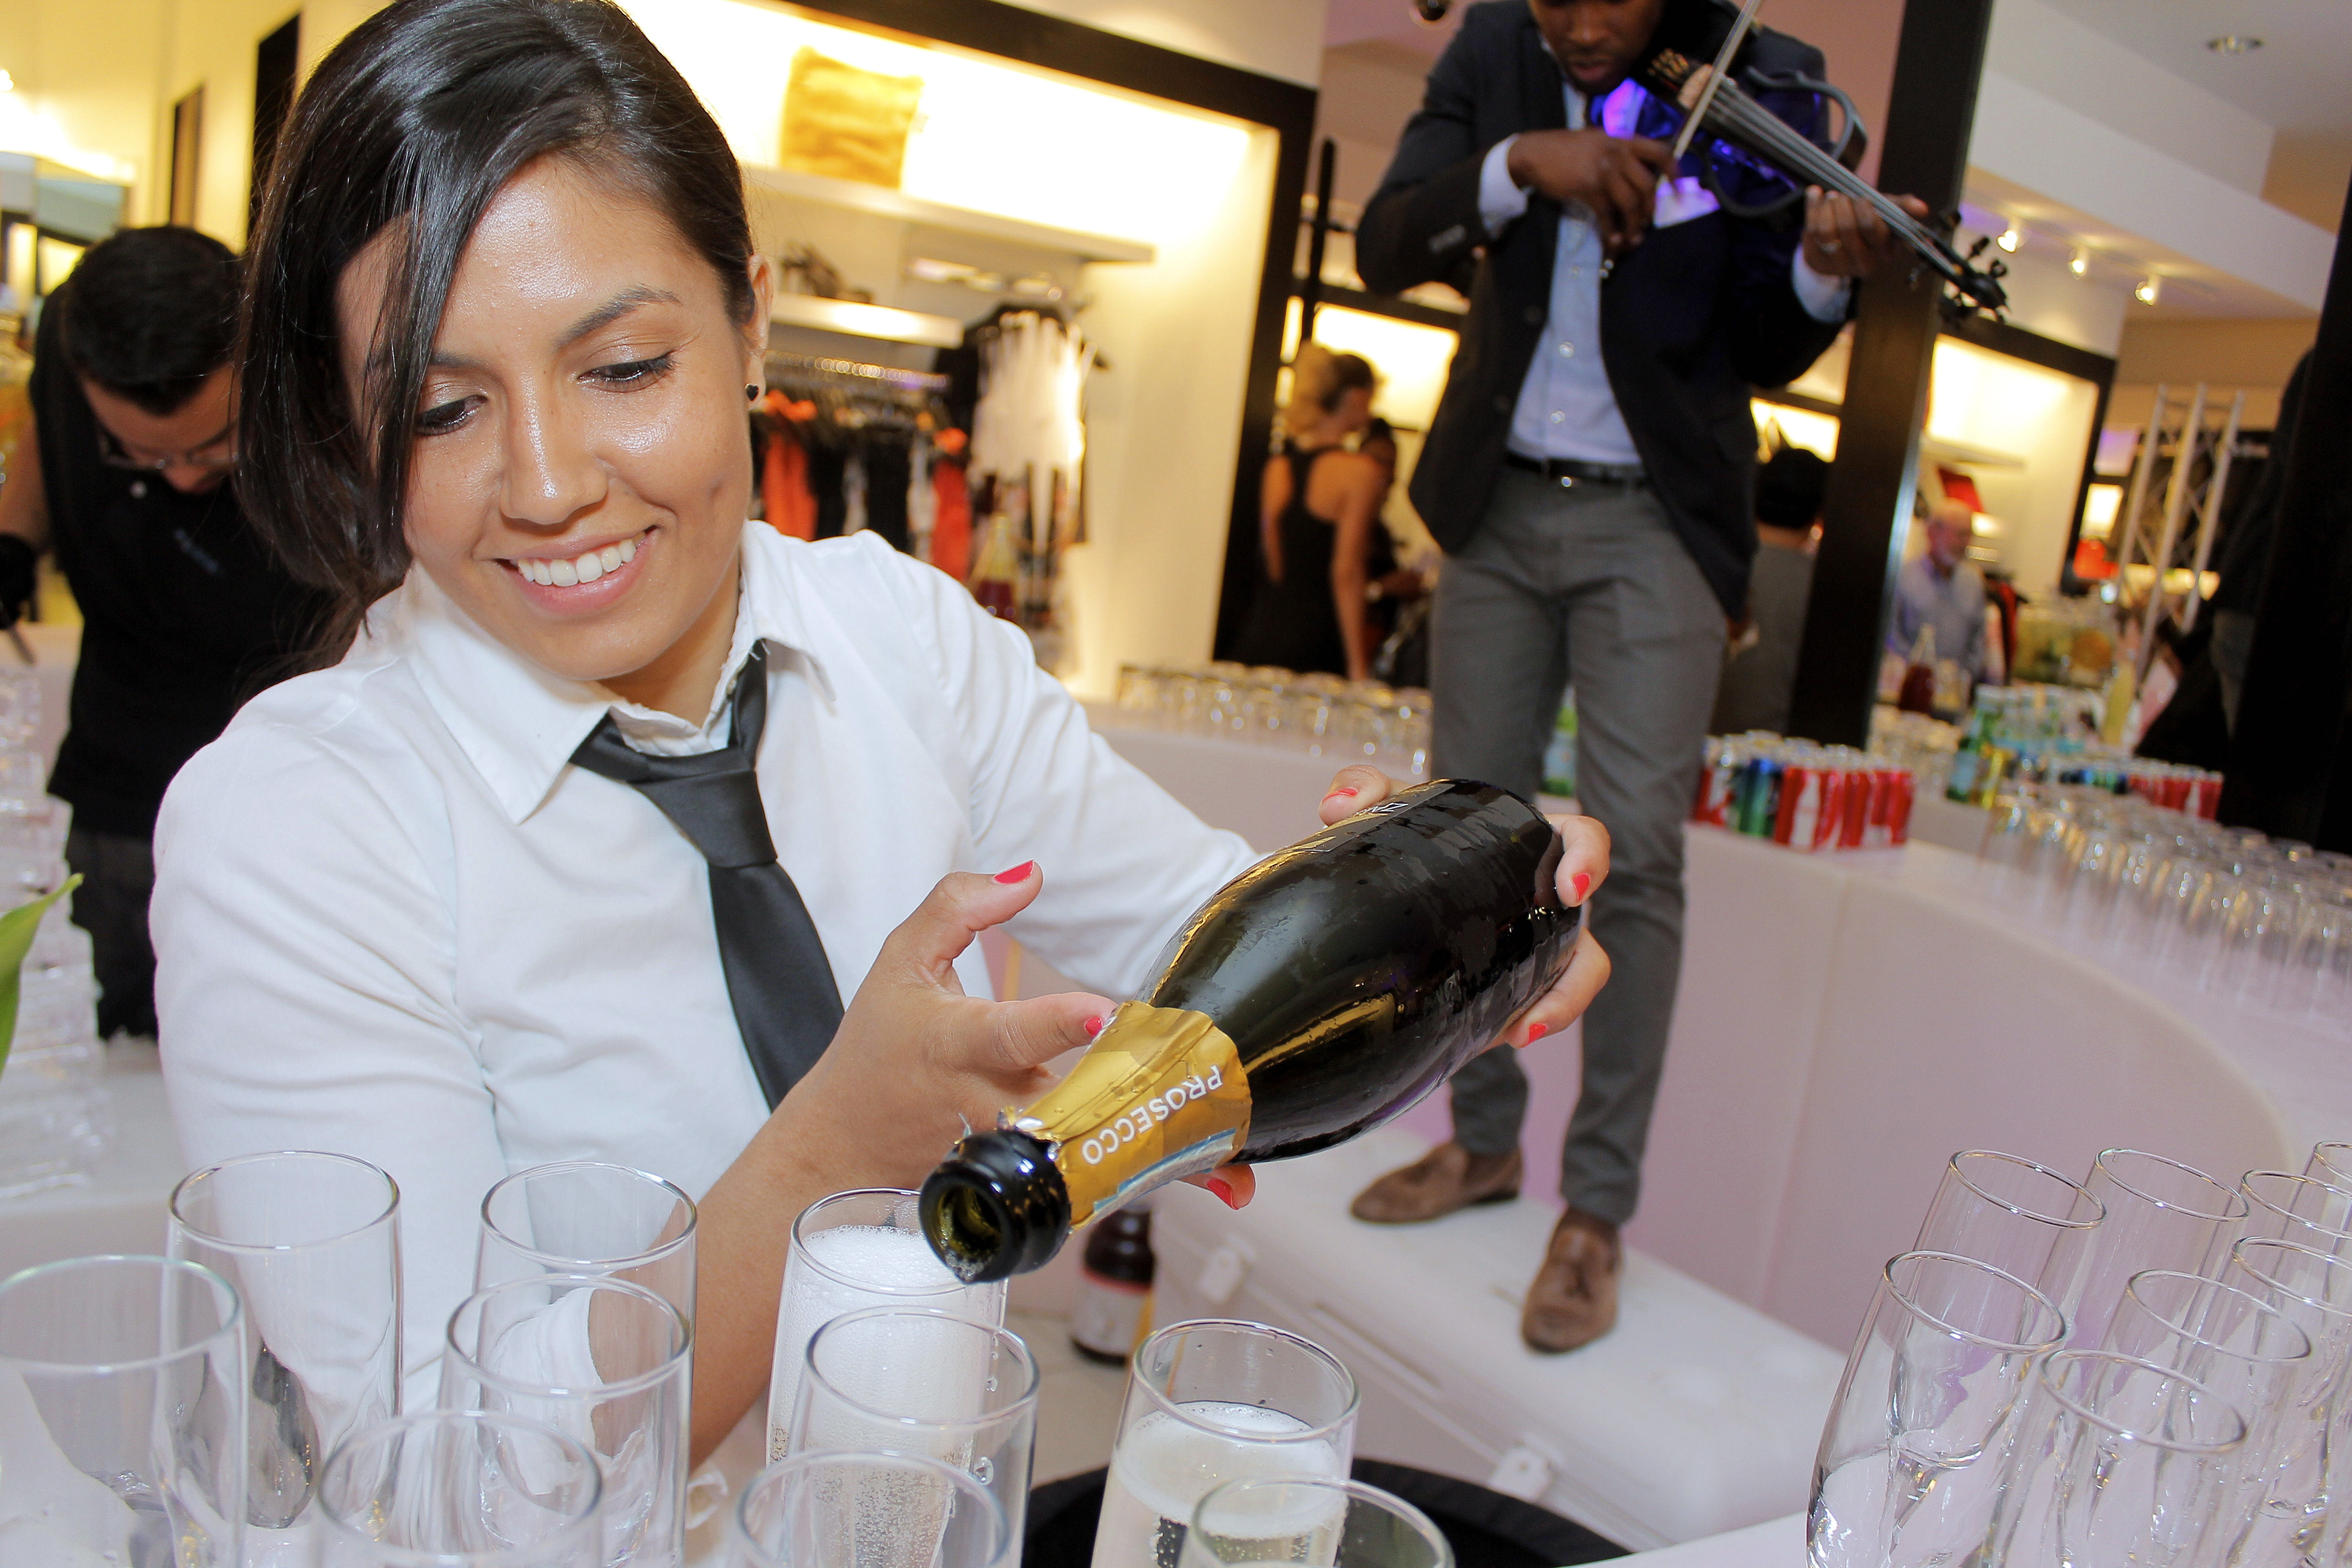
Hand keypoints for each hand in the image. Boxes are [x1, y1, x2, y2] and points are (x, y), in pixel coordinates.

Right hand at [776, 867, 1262, 1210]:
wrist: (845, 1143)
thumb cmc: (883, 1042)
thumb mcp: (902, 959)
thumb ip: (958, 905)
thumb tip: (1029, 874)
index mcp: (956, 1042)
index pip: (1007, 1033)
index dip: (1054, 1025)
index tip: (1101, 1013)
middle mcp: (987, 1104)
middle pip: (1065, 1110)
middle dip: (1128, 1105)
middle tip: (1197, 1095)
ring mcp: (1010, 1154)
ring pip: (1087, 1156)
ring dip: (1157, 1158)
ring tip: (1231, 1166)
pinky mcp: (1027, 1183)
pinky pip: (1093, 1178)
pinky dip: (1150, 1179)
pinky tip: (1216, 1180)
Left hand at [1318, 765, 1612, 1047]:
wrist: (1379, 900)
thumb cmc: (1405, 840)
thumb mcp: (1386, 811)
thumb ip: (1363, 788)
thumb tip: (1339, 806)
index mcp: (1526, 846)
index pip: (1579, 839)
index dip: (1590, 858)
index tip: (1571, 888)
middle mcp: (1538, 899)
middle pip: (1584, 931)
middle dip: (1582, 971)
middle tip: (1553, 989)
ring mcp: (1527, 948)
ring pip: (1571, 979)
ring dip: (1560, 1007)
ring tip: (1523, 1032)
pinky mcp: (1505, 988)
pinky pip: (1531, 1008)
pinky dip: (1525, 1023)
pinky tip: (1505, 1036)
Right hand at [1507, 129, 1674, 257]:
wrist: (1535, 154)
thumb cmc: (1565, 149)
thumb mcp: (1597, 140)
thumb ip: (1618, 152)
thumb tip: (1639, 174)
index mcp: (1623, 140)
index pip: (1660, 152)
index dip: (1674, 172)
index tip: (1678, 189)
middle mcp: (1617, 153)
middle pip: (1647, 185)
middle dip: (1650, 209)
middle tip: (1646, 222)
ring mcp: (1603, 171)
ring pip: (1630, 203)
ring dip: (1633, 226)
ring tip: (1629, 238)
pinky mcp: (1588, 188)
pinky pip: (1607, 215)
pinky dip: (1611, 231)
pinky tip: (1611, 241)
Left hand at [1802, 189, 1929, 278]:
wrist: (1842, 236)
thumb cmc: (1869, 220)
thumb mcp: (1887, 211)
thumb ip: (1902, 207)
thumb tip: (1922, 208)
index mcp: (1887, 252)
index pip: (1873, 228)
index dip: (1864, 209)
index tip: (1861, 197)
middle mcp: (1865, 265)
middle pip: (1848, 228)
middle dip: (1842, 205)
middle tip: (1840, 194)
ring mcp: (1839, 267)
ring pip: (1826, 231)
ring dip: (1825, 207)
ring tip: (1828, 196)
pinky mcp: (1818, 263)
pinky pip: (1810, 234)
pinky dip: (1811, 210)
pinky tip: (1815, 197)